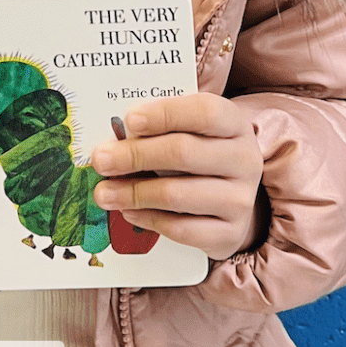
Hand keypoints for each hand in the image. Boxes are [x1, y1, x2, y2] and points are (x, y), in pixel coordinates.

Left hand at [90, 92, 266, 260]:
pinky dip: (149, 220)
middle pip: (184, 153)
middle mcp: (244, 160)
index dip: (166, 114)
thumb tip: (115, 131)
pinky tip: (128, 211)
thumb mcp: (192, 129)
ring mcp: (240, 200)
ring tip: (104, 192)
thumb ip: (162, 124)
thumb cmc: (201, 152)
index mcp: (234, 124)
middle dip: (135, 155)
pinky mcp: (230, 234)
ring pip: (177, 195)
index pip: (204, 112)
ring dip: (134, 193)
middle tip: (101, 160)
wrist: (233, 196)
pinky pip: (181, 230)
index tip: (130, 120)